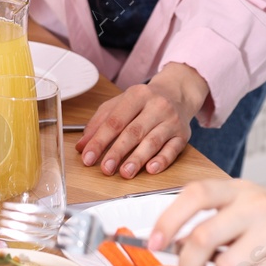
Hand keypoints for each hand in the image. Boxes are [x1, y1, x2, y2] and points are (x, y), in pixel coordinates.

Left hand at [76, 62, 206, 177]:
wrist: (177, 93)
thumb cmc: (144, 102)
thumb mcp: (119, 104)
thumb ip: (99, 123)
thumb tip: (82, 146)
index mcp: (136, 95)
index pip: (115, 120)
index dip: (99, 140)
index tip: (88, 157)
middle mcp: (156, 106)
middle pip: (133, 131)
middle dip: (117, 152)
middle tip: (105, 168)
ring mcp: (171, 121)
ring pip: (153, 141)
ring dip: (138, 159)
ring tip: (125, 172)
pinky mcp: (183, 135)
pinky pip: (173, 149)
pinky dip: (162, 160)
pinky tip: (151, 169)